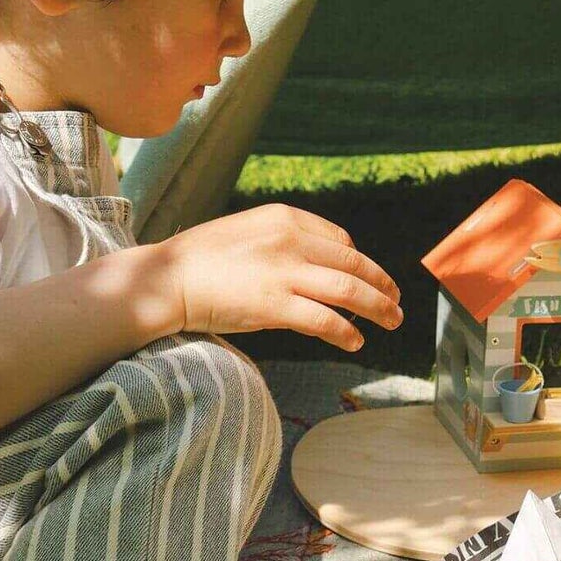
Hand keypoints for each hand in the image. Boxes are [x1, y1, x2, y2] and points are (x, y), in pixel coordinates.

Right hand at [156, 204, 402, 352]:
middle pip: (354, 265)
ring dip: (378, 309)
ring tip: (392, 322)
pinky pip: (325, 321)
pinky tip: (355, 341)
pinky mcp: (276, 306)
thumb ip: (284, 242)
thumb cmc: (201, 259)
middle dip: (382, 286)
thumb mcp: (249, 232)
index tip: (370, 279)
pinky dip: (347, 332)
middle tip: (397, 302)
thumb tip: (320, 268)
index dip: (362, 263)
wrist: (164, 278)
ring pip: (350, 292)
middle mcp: (291, 241)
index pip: (341, 240)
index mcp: (285, 218)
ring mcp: (285, 273)